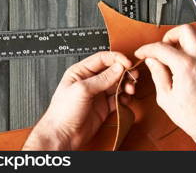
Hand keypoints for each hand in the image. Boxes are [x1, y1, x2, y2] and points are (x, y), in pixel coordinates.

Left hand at [22, 51, 136, 150]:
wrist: (62, 136)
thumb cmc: (63, 112)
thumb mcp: (82, 90)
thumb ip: (103, 78)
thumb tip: (118, 67)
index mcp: (81, 71)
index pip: (102, 58)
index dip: (116, 59)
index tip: (127, 63)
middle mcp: (90, 81)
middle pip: (113, 70)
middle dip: (124, 72)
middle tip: (133, 76)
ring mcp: (98, 93)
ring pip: (117, 84)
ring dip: (126, 85)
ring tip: (129, 89)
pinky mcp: (104, 106)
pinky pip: (118, 98)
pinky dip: (124, 98)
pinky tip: (125, 99)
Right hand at [135, 25, 195, 150]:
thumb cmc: (194, 118)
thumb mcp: (166, 98)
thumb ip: (158, 74)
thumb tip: (152, 61)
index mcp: (187, 67)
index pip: (162, 47)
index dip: (148, 49)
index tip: (143, 53)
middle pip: (185, 30)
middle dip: (169, 35)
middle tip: (161, 48)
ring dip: (182, 41)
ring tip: (172, 56)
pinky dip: (192, 51)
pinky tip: (184, 64)